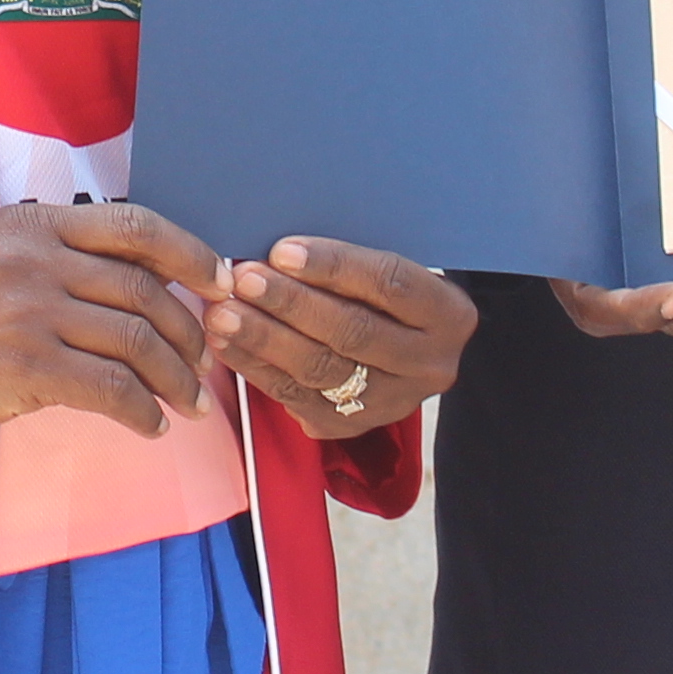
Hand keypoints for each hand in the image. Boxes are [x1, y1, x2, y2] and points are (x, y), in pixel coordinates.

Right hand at [0, 200, 224, 439]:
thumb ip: (58, 260)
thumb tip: (144, 288)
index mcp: (34, 224)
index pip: (134, 225)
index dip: (190, 252)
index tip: (220, 280)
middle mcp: (36, 259)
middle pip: (145, 289)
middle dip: (188, 330)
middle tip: (204, 361)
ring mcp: (30, 311)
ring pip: (136, 340)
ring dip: (175, 377)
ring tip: (187, 402)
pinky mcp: (25, 366)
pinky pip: (110, 389)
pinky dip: (142, 411)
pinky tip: (149, 425)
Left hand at [201, 236, 479, 440]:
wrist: (403, 346)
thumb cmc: (382, 292)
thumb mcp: (387, 267)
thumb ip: (347, 262)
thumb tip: (277, 248)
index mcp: (449, 314)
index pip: (390, 283)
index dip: (333, 266)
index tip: (282, 250)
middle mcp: (430, 364)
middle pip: (354, 332)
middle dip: (291, 304)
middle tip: (243, 280)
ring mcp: (394, 401)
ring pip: (322, 370)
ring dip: (264, 339)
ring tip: (223, 312)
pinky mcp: (355, 425)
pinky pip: (297, 398)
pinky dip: (256, 368)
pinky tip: (226, 344)